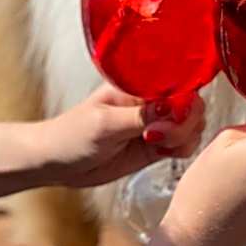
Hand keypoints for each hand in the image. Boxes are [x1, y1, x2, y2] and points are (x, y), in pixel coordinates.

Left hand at [39, 84, 204, 187]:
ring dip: (184, 138)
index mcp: (140, 84)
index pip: (179, 84)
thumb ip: (141, 117)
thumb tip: (175, 107)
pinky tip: (162, 153)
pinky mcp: (155, 144)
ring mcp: (155, 122)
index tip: (175, 117)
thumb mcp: (104, 124)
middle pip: (191, 106)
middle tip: (159, 137)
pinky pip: (182, 144)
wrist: (55, 162)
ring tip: (157, 145)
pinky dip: (181, 150)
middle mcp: (151, 101)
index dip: (185, 101)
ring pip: (191, 126)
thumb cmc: (70, 135)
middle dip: (185, 123)